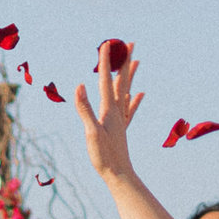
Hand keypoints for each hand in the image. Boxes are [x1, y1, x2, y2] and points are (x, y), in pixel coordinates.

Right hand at [72, 45, 145, 179]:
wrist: (119, 174)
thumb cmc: (104, 156)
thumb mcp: (91, 132)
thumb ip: (85, 109)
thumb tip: (80, 85)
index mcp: (109, 109)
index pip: (106, 79)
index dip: (106, 61)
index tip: (107, 43)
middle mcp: (117, 111)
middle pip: (121, 80)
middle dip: (124, 61)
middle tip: (129, 43)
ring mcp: (120, 119)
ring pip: (126, 91)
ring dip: (129, 75)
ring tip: (136, 61)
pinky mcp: (121, 128)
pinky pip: (129, 109)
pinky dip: (134, 99)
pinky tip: (139, 94)